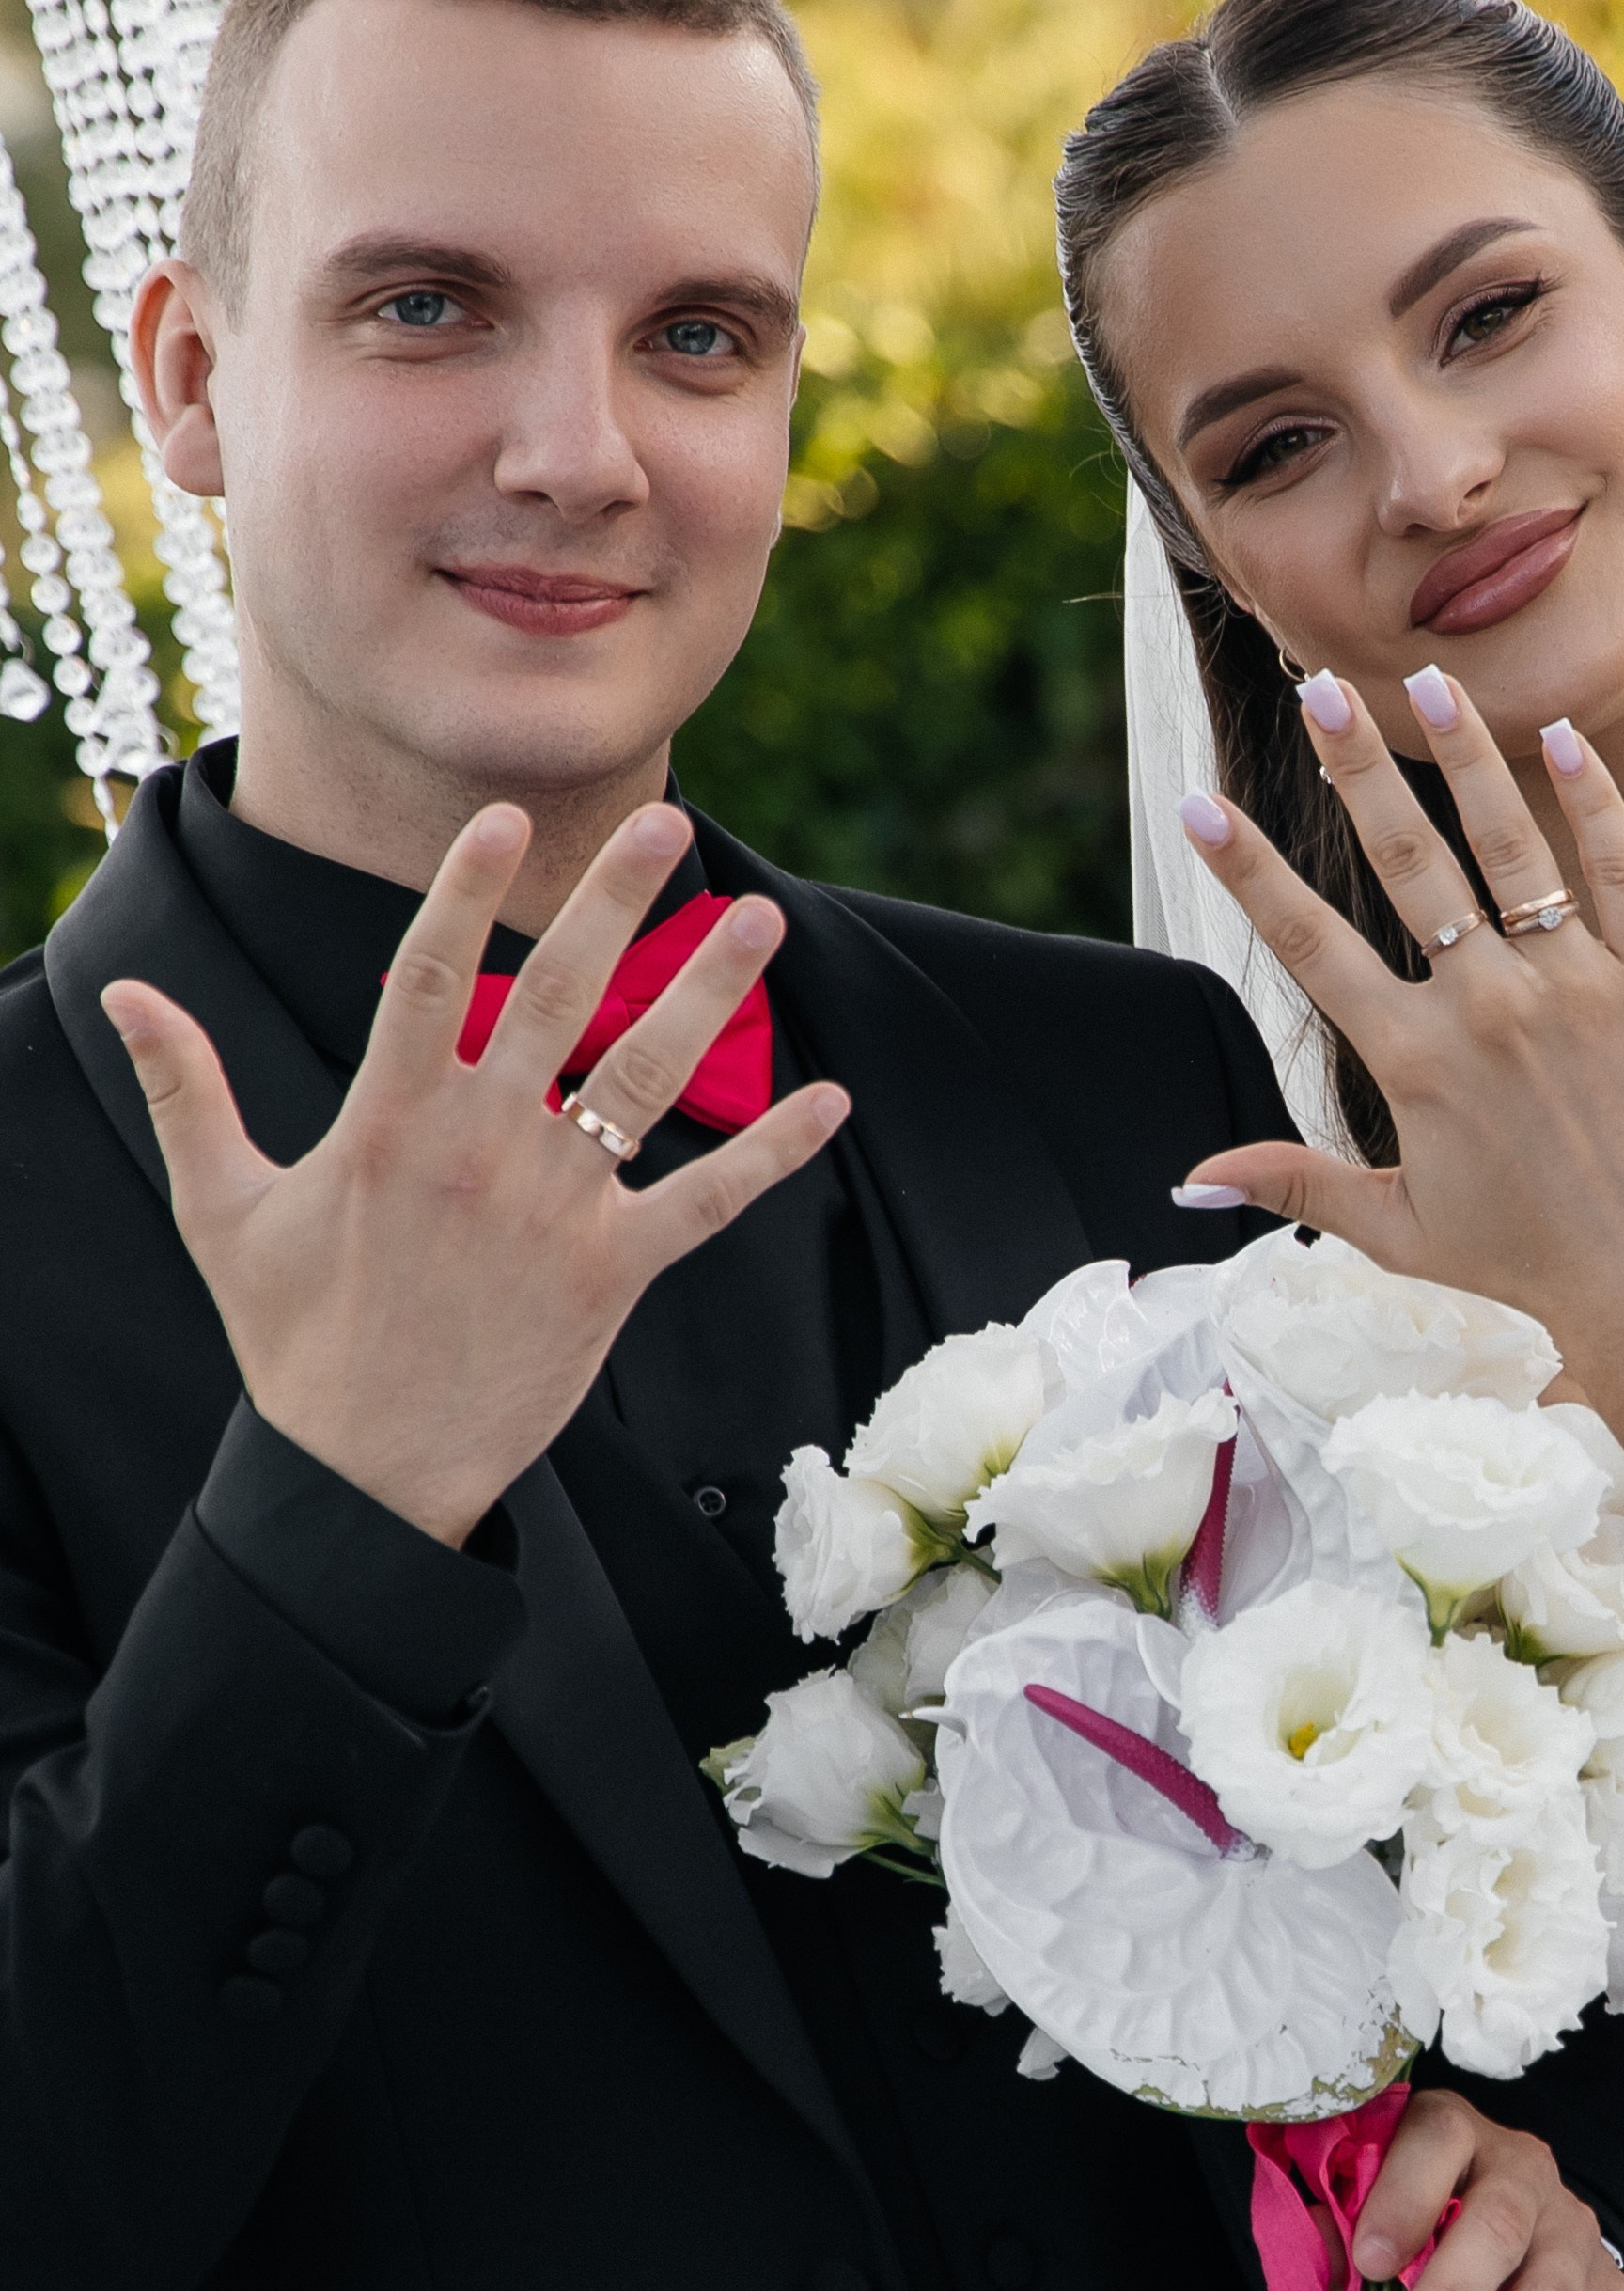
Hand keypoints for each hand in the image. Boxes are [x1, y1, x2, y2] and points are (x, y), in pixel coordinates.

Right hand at [101, 800, 847, 1545]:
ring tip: (760, 917)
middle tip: (663, 824)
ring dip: (709, 992)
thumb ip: (189, 1089)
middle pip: (558, 996)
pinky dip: (775, 1150)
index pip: (431, 975)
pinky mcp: (614, 1273)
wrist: (365, 1474)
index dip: (465, 890)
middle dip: (614, 903)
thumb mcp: (221, 1210)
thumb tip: (124, 992)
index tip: (504, 817)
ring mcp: (556, 1208)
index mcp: (389, 1123)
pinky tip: (832, 1098)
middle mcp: (481, 1149)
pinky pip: (709, 1199)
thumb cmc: (293, 1338)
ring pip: (646, 1075)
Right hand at [1178, 674, 1623, 1379]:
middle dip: (1355, 767)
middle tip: (1318, 689)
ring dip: (1464, 756)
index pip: (1309, 944)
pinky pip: (1619, 866)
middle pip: (1407, 862)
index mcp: (1414, 1061)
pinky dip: (1588, 797)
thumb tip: (1188, 1175)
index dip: (1247, 872)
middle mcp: (1489, 1008)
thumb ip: (1292, 1180)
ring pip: (1509, 845)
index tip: (1197, 805)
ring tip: (1429, 681)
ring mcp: (1578, 985)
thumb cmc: (1521, 1257)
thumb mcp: (1394, 1226)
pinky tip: (1556, 733)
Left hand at [1353, 2087, 1623, 2290]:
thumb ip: (1345, 2239)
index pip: (1436, 2143)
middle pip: (1500, 2227)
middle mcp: (1525, 2173)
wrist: (1520, 2226)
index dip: (1402, 2199)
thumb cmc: (1424, 2220)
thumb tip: (1326, 2284)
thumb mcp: (1375, 2207)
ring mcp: (1576, 2236)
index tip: (1366, 2262)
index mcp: (1454, 2133)